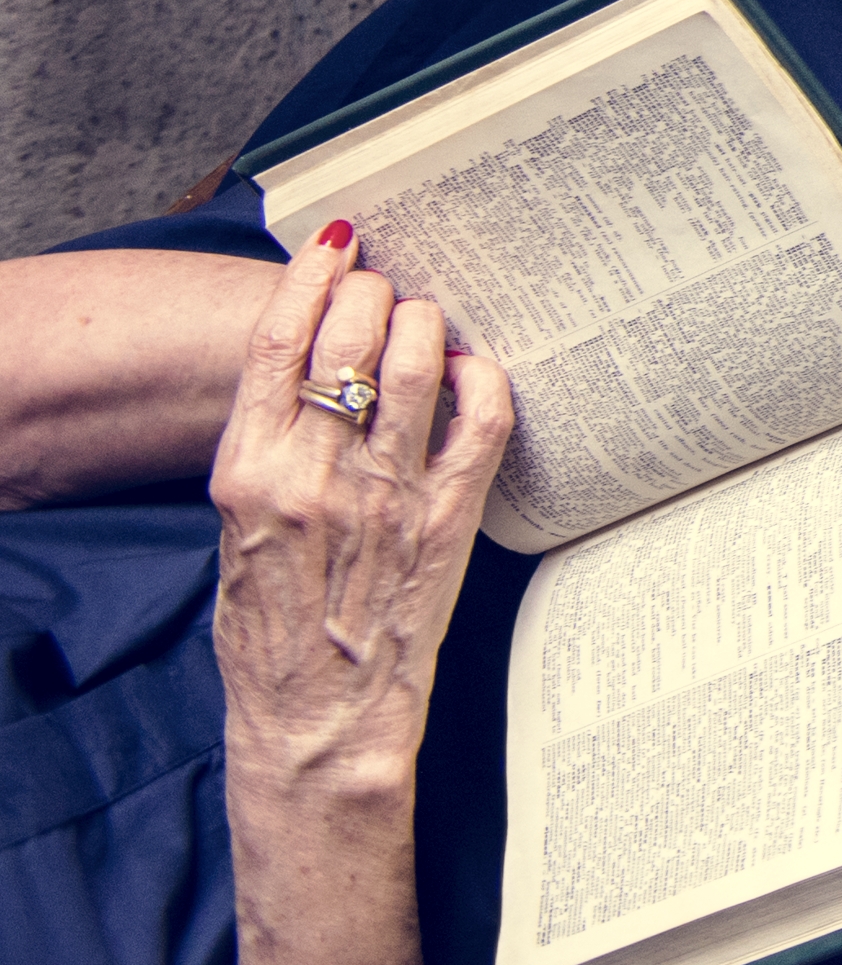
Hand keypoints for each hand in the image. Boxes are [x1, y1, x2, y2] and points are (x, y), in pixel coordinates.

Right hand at [206, 226, 513, 809]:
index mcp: (247, 474)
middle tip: (386, 289)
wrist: (315, 721)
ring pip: (415, 364)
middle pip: (348, 335)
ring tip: (427, 320)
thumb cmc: (271, 626)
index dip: (308, 277)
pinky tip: (473, 368)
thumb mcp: (236, 528)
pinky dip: (483, 377)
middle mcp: (313, 477)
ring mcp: (385, 496)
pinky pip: (481, 420)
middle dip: (375, 292)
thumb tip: (310, 356)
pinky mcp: (447, 520)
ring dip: (428, 322)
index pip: (273, 343)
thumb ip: (268, 444)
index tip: (335, 243)